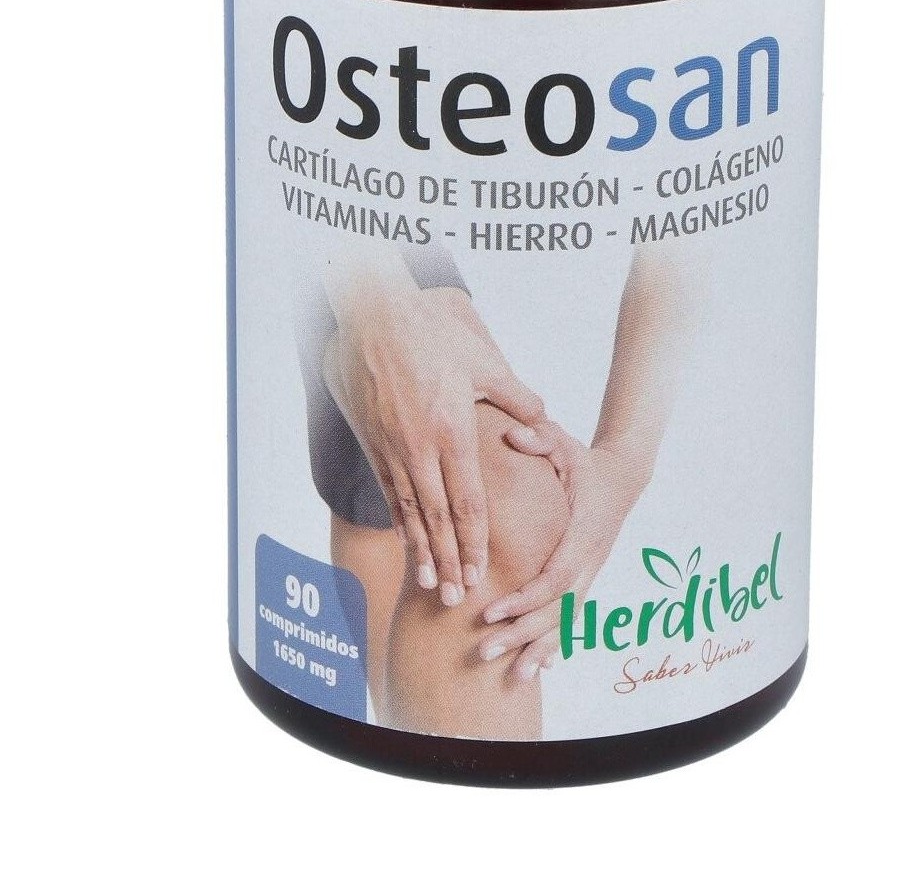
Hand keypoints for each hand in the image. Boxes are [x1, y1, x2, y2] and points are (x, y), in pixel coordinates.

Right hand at [322, 286, 544, 605]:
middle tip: (457, 598)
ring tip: (431, 583)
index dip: (474, 542)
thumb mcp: (483, 362)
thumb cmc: (432, 335)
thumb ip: (515, 397)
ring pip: (411, 511)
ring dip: (423, 550)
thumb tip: (542, 418)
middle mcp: (419, 449)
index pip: (467, 502)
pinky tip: (408, 540)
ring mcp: (393, 448)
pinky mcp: (373, 441)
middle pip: (439, 519)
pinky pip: (389, 490)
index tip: (480, 571)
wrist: (374, 318)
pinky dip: (400, 520)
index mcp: (451, 432)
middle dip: (450, 561)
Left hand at [478, 421, 639, 679]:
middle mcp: (589, 559)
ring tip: (513, 678)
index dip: (524, 599)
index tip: (490, 613)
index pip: (553, 576)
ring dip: (539, 649)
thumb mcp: (563, 442)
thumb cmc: (584, 459)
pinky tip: (540, 669)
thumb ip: (540, 438)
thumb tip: (514, 435)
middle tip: (483, 653)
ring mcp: (590, 572)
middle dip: (522, 634)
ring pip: (566, 620)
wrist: (622, 476)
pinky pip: (572, 616)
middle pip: (557, 609)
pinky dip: (557, 643)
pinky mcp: (586, 578)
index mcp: (582, 533)